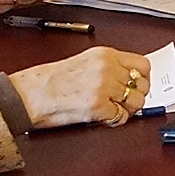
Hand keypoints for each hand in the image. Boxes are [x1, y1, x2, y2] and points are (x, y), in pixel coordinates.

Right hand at [12, 45, 154, 128]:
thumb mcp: (84, 61)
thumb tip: (129, 76)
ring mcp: (103, 87)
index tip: (139, 84)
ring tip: (116, 110)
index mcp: (105, 55)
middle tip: (126, 101)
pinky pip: (122, 117)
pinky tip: (105, 117)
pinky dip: (116, 120)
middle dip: (137, 95)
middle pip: (142, 85)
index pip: (142, 64)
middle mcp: (107, 68)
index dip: (143, 78)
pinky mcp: (98, 107)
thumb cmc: (50, 80)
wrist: (30, 94)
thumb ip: (108, 66)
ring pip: (137, 101)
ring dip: (129, 109)